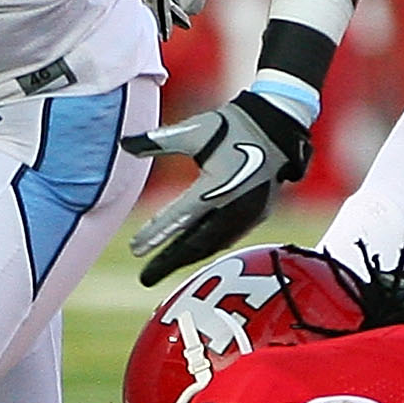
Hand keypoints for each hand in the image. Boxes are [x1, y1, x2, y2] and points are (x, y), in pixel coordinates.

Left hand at [123, 91, 312, 281]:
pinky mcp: (259, 213)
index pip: (178, 218)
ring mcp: (248, 213)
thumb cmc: (233, 124)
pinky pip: (229, 237)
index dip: (155, 235)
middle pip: (195, 243)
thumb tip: (123, 143)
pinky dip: (208, 246)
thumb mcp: (193, 131)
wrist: (280, 125)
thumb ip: (158, 141)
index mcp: (214, 187)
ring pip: (213, 243)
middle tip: (146, 278)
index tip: (135, 249)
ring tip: (166, 265)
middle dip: (169, 261)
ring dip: (188, 256)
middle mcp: (231, 206)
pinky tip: (196, 250)